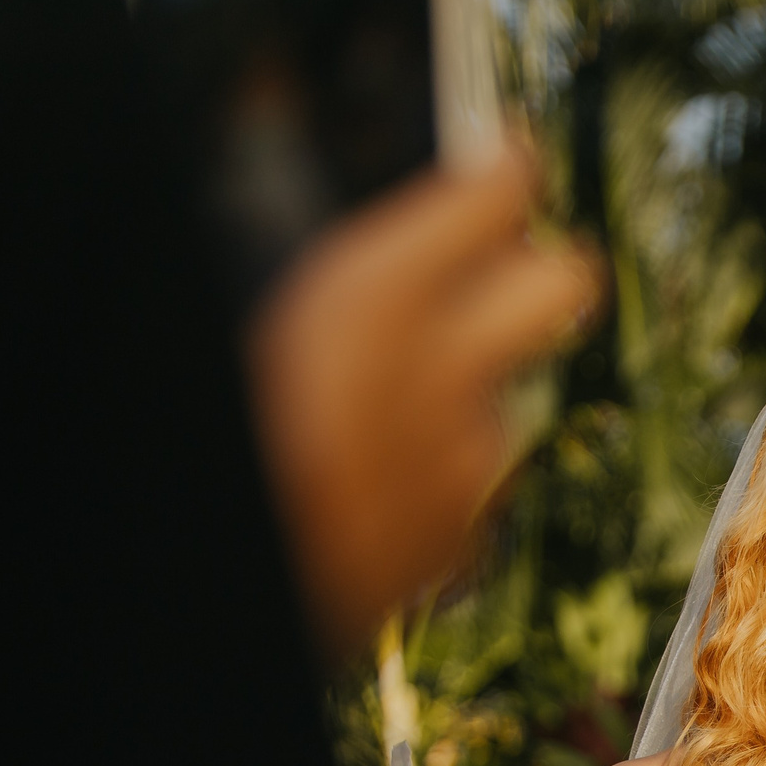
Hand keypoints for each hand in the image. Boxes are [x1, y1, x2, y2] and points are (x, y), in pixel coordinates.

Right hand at [252, 136, 603, 654]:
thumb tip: (400, 252)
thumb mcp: (254, 330)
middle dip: (538, 266)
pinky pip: (467, 480)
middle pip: (565, 285)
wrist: (199, 603)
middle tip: (501, 261)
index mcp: (370, 303)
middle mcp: (446, 382)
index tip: (506, 162)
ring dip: (462, 394)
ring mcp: (465, 471)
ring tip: (368, 411)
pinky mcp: (459, 542)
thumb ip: (351, 284)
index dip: (505, 173)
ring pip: (502, 394)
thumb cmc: (209, 444)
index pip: (501, 194)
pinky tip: (359, 486)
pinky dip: (431, 474)